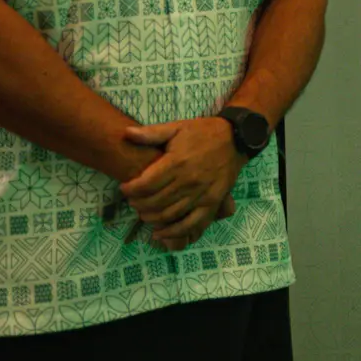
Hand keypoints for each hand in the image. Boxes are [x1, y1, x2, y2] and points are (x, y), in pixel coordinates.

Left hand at [119, 117, 244, 249]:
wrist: (236, 138)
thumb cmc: (203, 132)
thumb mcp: (177, 127)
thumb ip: (151, 133)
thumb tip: (126, 133)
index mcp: (177, 162)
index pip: (145, 184)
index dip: (130, 190)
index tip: (124, 188)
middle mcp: (188, 181)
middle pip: (154, 202)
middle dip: (137, 204)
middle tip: (132, 200)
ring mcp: (201, 194)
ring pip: (169, 214)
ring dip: (150, 217)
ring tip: (143, 212)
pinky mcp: (212, 203)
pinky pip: (191, 224)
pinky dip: (173, 232)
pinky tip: (159, 233)